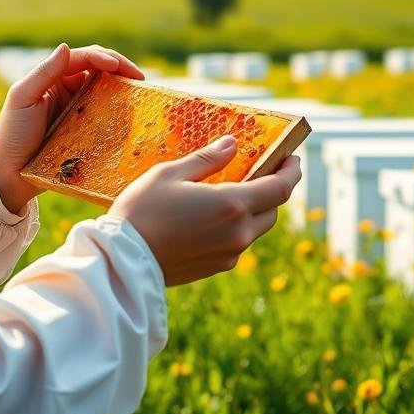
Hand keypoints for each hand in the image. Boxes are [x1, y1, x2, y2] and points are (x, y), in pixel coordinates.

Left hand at [0, 43, 143, 213]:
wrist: (9, 173)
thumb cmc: (11, 133)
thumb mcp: (23, 98)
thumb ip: (43, 72)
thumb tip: (65, 46)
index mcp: (53, 76)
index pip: (84, 58)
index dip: (104, 58)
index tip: (120, 68)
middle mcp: (68, 88)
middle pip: (100, 69)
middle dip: (121, 68)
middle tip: (139, 78)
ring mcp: (78, 109)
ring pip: (106, 90)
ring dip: (123, 87)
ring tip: (140, 92)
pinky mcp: (86, 130)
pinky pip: (106, 115)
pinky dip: (120, 110)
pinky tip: (131, 113)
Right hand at [111, 136, 301, 285]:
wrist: (121, 263)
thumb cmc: (141, 212)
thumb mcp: (170, 173)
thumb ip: (207, 159)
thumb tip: (232, 144)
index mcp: (233, 205)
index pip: (281, 188)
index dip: (292, 171)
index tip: (292, 158)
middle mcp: (239, 232)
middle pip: (273, 209)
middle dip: (272, 189)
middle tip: (261, 171)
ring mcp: (230, 253)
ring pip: (256, 228)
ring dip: (254, 209)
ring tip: (234, 192)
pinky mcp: (217, 268)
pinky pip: (238, 243)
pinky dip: (236, 227)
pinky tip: (213, 217)